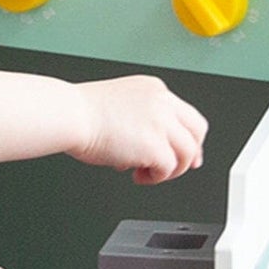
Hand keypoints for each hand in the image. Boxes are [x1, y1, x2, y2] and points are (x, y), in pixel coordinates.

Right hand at [73, 77, 206, 184]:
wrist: (70, 115)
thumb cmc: (82, 113)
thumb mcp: (122, 105)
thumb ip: (142, 121)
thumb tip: (151, 151)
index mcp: (154, 90)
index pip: (185, 114)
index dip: (188, 137)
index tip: (187, 153)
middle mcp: (163, 103)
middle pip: (197, 130)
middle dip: (190, 153)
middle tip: (178, 168)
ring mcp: (162, 123)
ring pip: (187, 152)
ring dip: (171, 169)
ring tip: (148, 173)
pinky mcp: (156, 145)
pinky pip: (169, 168)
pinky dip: (156, 177)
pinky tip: (139, 176)